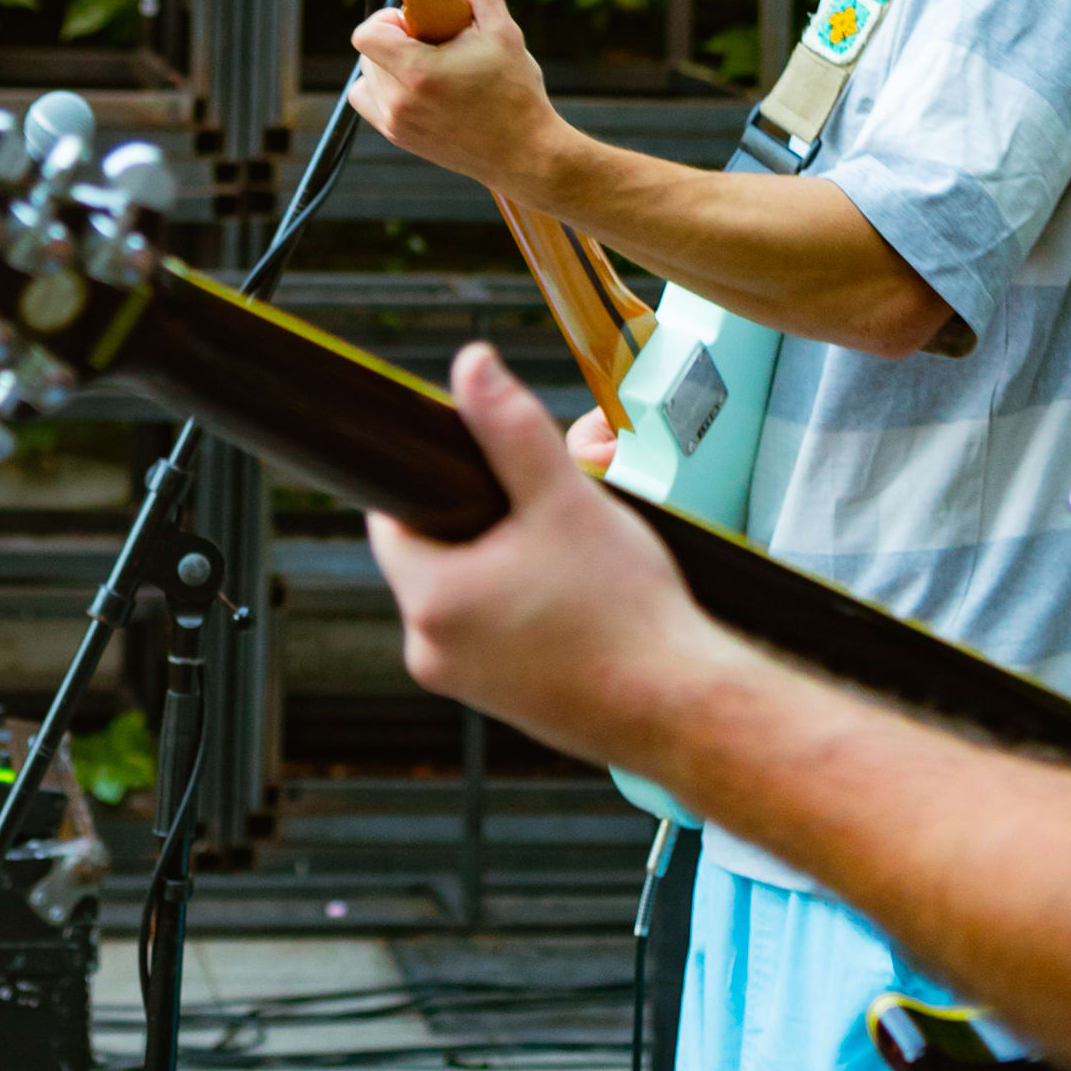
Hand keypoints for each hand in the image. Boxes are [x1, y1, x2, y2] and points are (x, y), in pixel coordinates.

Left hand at [347, 0, 564, 195]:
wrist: (526, 154)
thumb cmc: (516, 96)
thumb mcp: (502, 34)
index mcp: (418, 72)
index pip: (366, 34)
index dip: (387, 20)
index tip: (418, 21)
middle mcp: (398, 101)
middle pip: (367, 53)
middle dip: (395, 39)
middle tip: (433, 41)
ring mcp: (396, 124)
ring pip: (367, 77)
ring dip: (389, 64)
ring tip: (430, 65)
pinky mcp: (400, 138)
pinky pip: (372, 104)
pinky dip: (387, 90)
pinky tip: (423, 87)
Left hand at [369, 345, 739, 769]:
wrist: (679, 706)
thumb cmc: (625, 609)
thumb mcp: (565, 499)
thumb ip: (511, 429)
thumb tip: (470, 364)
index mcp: (431, 600)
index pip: (391, 519)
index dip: (433, 482)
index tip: (480, 467)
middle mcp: (430, 652)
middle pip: (430, 557)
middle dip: (477, 524)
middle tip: (540, 511)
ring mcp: (464, 684)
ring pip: (463, 596)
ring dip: (500, 567)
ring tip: (564, 558)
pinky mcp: (500, 704)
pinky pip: (491, 636)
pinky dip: (520, 610)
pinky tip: (573, 601)